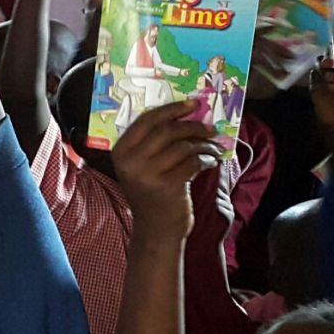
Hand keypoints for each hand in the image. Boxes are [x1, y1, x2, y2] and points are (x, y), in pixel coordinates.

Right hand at [109, 103, 217, 237]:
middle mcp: (130, 161)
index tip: (192, 105)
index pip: (147, 120)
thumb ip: (152, 144)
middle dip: (192, 126)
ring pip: (182, 146)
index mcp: (120, 151)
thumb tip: (185, 117)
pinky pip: (193, 163)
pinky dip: (207, 160)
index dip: (172, 109)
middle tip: (209, 128)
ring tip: (213, 148)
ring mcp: (147, 174)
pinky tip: (212, 162)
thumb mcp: (142, 167)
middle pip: (167, 131)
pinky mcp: (167, 186)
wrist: (156, 229)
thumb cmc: (152, 193)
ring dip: (203, 145)